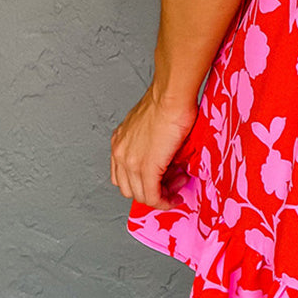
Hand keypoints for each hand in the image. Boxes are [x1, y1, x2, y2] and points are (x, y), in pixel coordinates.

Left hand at [110, 85, 198, 210]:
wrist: (171, 96)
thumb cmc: (168, 101)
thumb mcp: (151, 124)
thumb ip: (152, 142)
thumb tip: (167, 157)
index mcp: (120, 141)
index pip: (122, 175)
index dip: (142, 181)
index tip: (161, 177)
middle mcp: (120, 153)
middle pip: (129, 187)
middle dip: (152, 190)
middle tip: (172, 181)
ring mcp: (130, 162)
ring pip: (140, 195)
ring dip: (161, 196)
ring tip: (178, 185)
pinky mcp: (146, 169)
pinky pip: (153, 196)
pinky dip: (164, 201)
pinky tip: (174, 198)